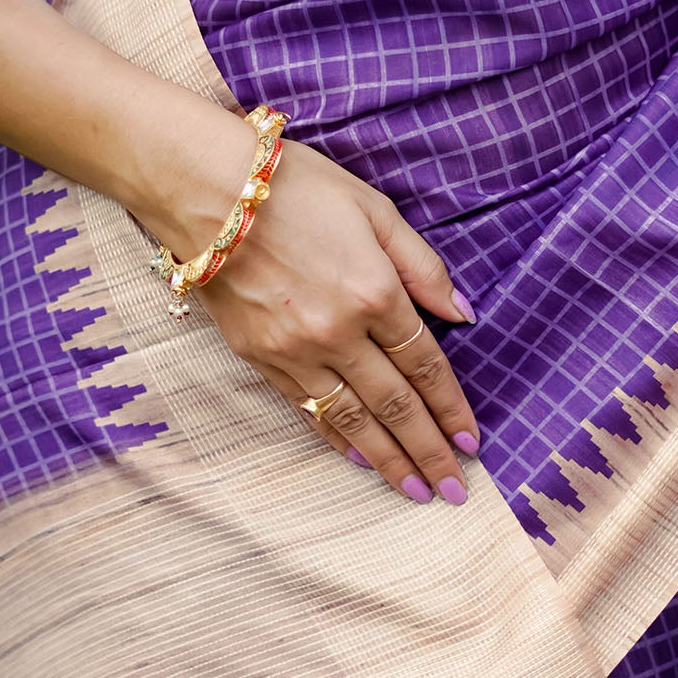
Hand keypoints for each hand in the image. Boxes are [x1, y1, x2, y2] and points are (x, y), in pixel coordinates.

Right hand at [176, 127, 480, 505]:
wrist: (205, 190)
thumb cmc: (296, 187)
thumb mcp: (374, 210)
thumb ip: (422, 266)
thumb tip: (461, 313)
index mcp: (375, 292)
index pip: (425, 365)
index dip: (451, 407)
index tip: (472, 443)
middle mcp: (339, 332)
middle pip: (396, 405)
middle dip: (429, 451)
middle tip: (454, 490)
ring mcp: (295, 350)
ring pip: (353, 419)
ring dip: (388, 461)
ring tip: (414, 490)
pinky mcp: (258, 357)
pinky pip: (307, 409)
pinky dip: (336, 438)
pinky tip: (358, 459)